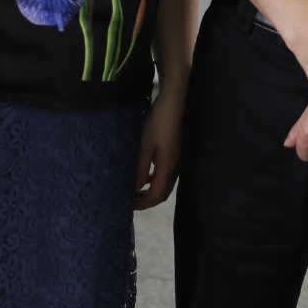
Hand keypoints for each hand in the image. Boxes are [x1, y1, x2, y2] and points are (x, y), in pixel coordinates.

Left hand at [134, 90, 185, 209]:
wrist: (174, 103)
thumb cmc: (158, 123)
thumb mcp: (145, 146)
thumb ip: (141, 169)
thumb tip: (136, 189)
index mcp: (167, 166)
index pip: (157, 195)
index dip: (143, 203)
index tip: (129, 205)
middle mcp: (176, 166)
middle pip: (163, 193)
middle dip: (148, 200)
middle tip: (132, 201)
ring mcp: (178, 159)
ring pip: (166, 184)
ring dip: (152, 190)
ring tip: (137, 190)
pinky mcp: (177, 152)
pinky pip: (167, 174)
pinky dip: (157, 179)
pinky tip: (148, 173)